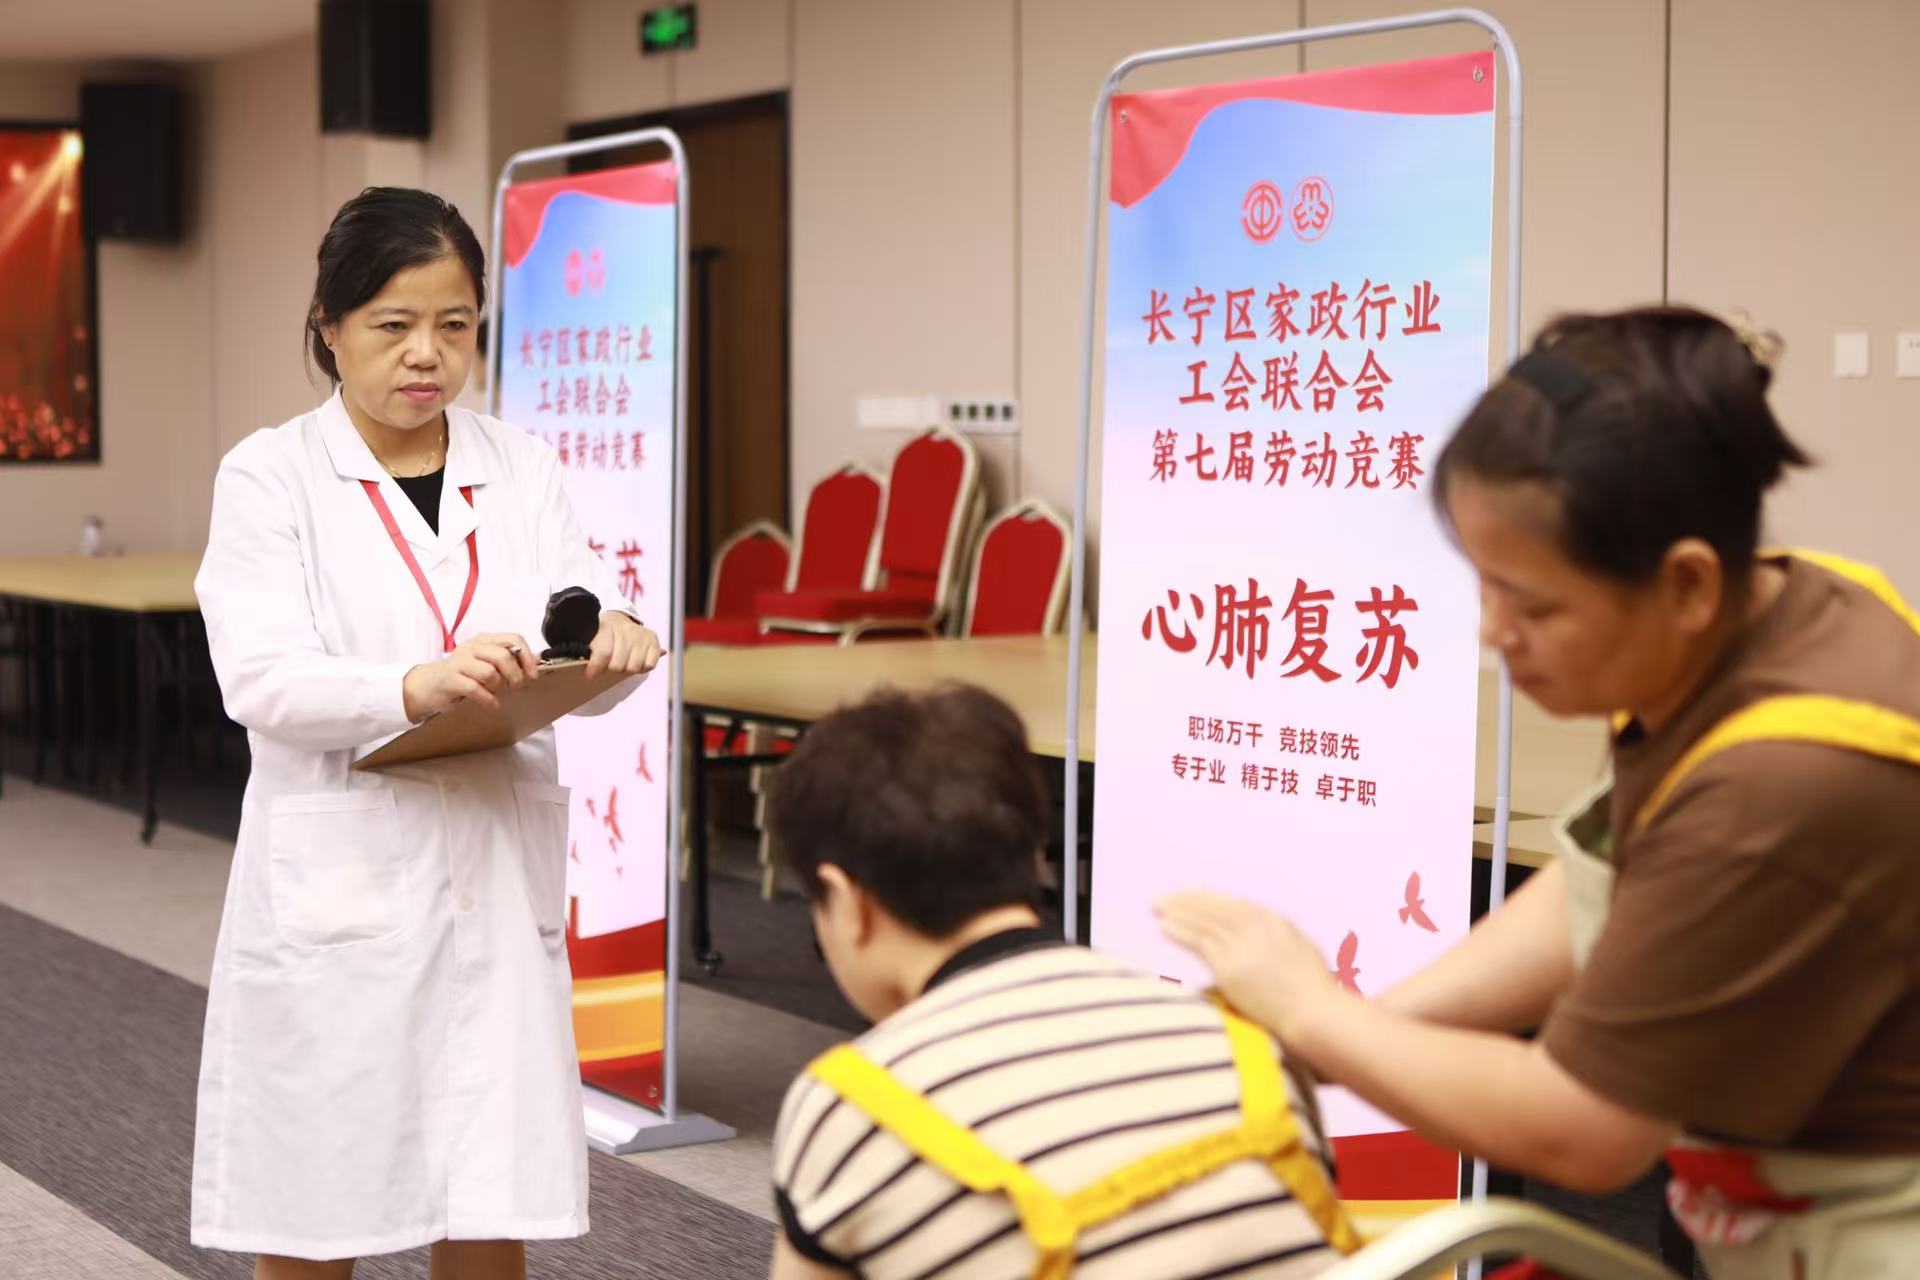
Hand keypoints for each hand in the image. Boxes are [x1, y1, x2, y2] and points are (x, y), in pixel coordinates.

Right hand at [402, 632, 538, 720]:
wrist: (426, 686)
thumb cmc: (461, 675)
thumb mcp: (484, 662)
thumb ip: (508, 659)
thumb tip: (538, 661)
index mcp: (483, 640)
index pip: (513, 639)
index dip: (527, 656)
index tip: (532, 674)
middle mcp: (471, 648)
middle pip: (503, 656)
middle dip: (515, 674)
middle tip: (515, 687)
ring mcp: (459, 663)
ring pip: (490, 672)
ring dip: (499, 687)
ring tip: (497, 693)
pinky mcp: (450, 680)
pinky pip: (475, 689)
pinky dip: (489, 700)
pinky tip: (492, 705)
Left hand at [586, 611, 663, 680]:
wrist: (621, 618)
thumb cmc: (606, 632)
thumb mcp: (593, 636)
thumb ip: (591, 652)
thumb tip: (590, 671)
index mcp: (608, 627)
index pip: (604, 652)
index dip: (596, 667)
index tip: (590, 675)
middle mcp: (627, 630)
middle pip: (618, 664)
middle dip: (612, 669)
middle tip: (610, 666)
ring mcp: (642, 636)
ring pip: (634, 667)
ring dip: (627, 670)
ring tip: (624, 664)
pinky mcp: (654, 641)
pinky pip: (649, 665)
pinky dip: (643, 668)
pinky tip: (637, 663)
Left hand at [1156, 890, 1341, 1041]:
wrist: (1314, 1011)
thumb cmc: (1313, 988)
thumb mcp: (1299, 947)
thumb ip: (1276, 935)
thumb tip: (1257, 933)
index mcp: (1273, 920)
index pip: (1233, 904)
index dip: (1208, 899)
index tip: (1191, 894)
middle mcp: (1255, 927)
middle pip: (1213, 909)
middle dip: (1186, 900)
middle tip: (1163, 897)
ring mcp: (1241, 945)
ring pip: (1202, 923)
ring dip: (1177, 913)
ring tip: (1158, 908)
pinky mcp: (1229, 967)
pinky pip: (1198, 943)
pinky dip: (1179, 932)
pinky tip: (1164, 927)